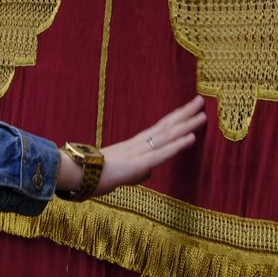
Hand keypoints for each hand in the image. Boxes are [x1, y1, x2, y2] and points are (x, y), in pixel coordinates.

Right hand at [58, 96, 207, 197]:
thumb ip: (137, 171)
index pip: (159, 129)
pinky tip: (192, 137)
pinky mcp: (138, 164)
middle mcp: (138, 144)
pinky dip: (178, 145)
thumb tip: (149, 171)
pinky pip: (162, 153)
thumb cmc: (93, 176)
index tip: (189, 108)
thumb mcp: (121, 175)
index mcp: (133, 146)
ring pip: (167, 135)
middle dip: (185, 113)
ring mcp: (138, 152)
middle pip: (166, 126)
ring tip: (203, 114)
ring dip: (187, 125)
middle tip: (201, 101)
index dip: (175, 119)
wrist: (74, 175)